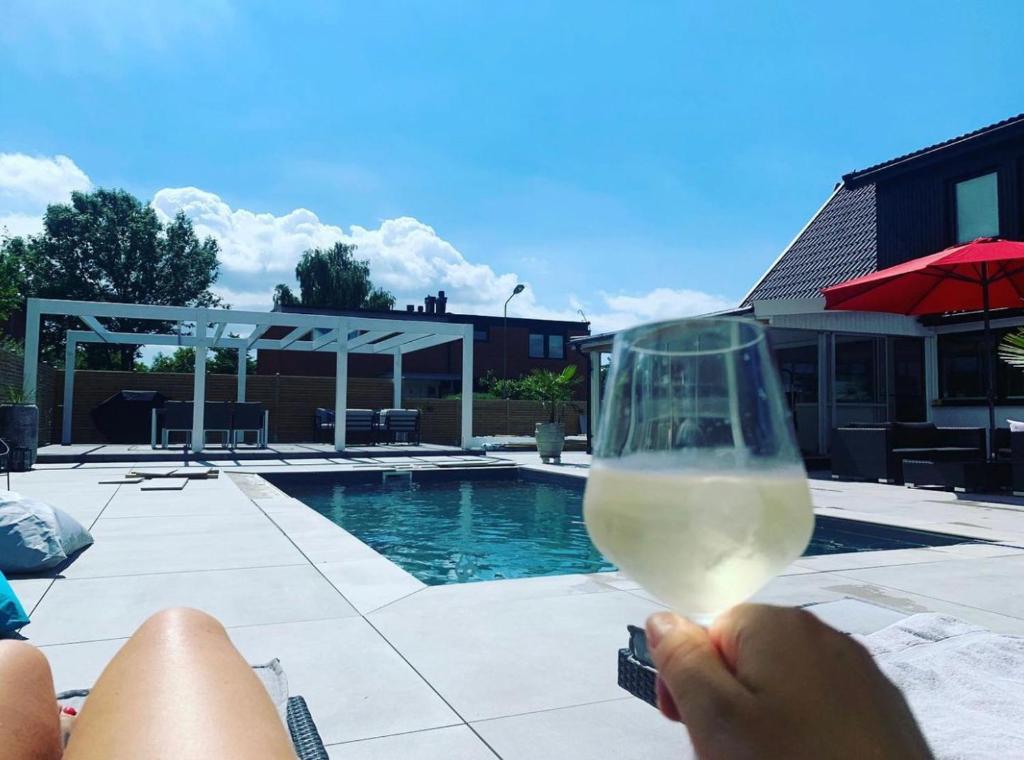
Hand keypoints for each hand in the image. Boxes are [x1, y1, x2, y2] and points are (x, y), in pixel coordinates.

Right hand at [645, 604, 932, 759]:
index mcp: (780, 624)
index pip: (711, 631)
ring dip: (767, 722)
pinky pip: (825, 711)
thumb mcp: (716, 718)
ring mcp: (862, 676)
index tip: (690, 725)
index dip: (691, 678)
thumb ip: (682, 659)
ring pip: (787, 688)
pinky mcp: (886, 714)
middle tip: (729, 753)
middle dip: (729, 702)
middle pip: (750, 658)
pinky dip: (810, 737)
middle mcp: (826, 636)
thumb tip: (664, 619)